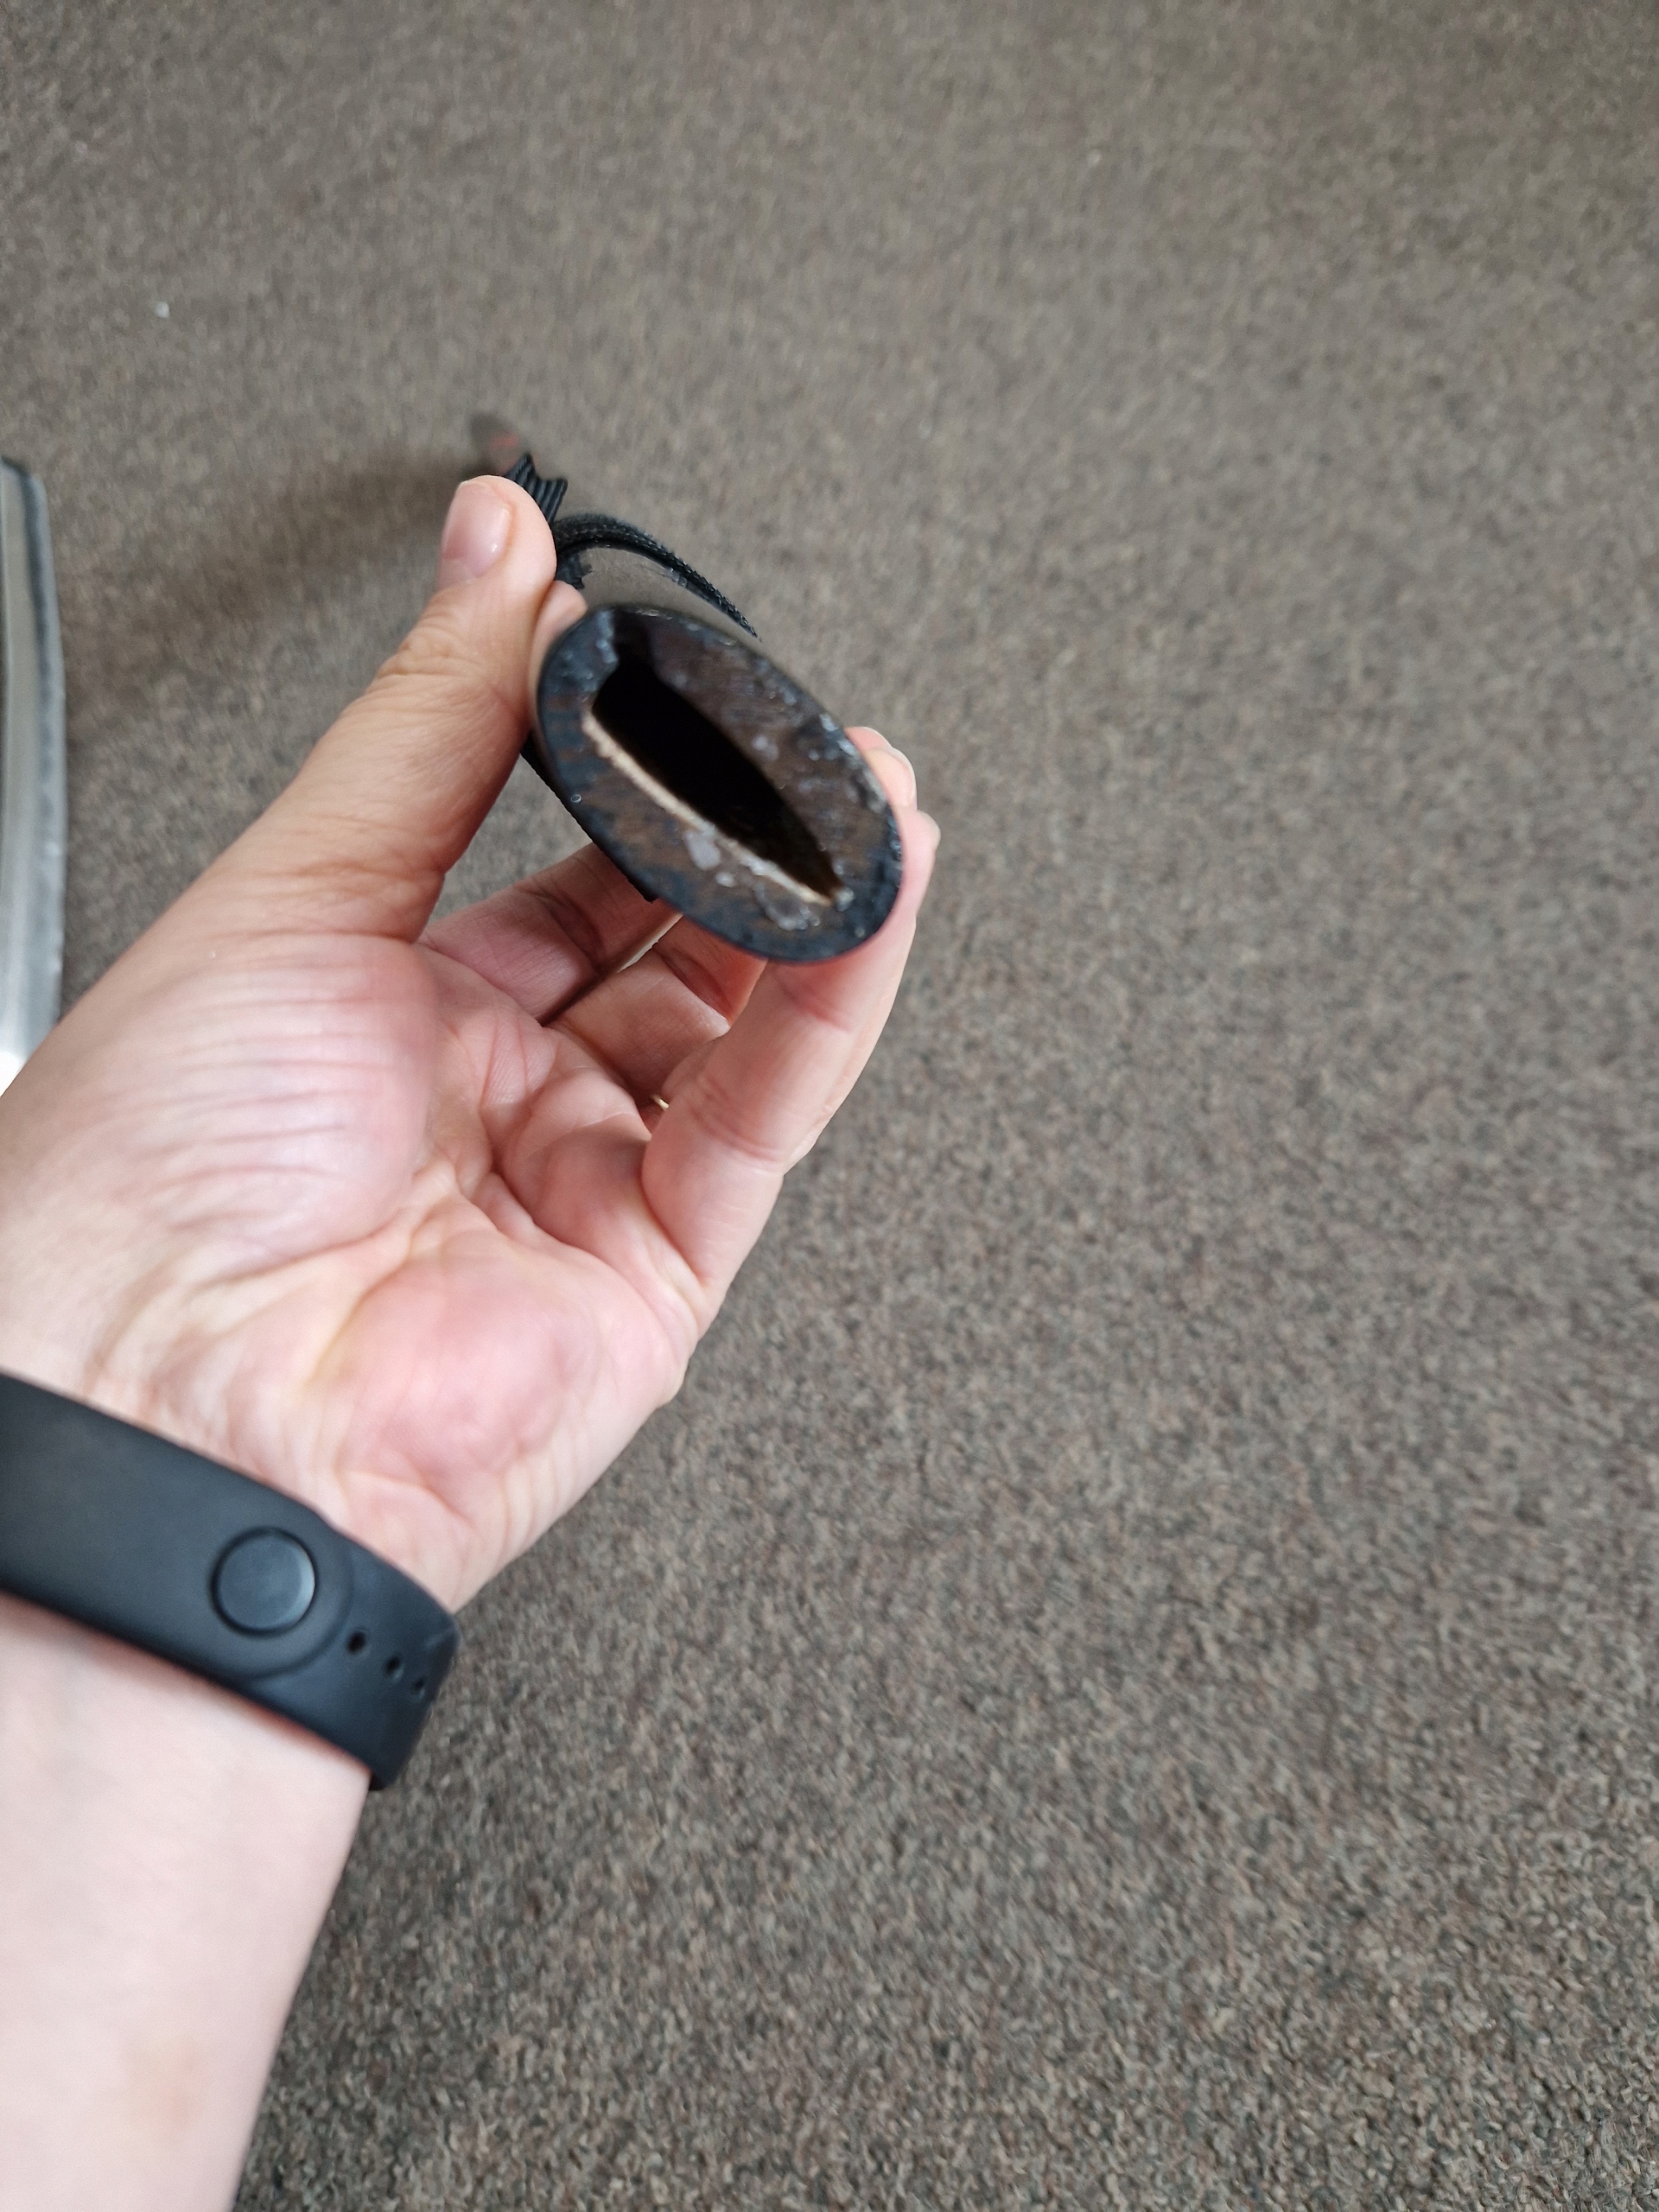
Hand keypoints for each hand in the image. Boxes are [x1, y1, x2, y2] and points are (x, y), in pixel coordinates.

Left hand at [0, 477, 935, 1611]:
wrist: (156, 1407)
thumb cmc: (150, 1174)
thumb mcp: (295, 885)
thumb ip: (431, 722)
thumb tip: (496, 555)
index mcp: (381, 1005)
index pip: (551, 863)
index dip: (623, 767)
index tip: (671, 673)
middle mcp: (489, 1096)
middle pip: (664, 938)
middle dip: (740, 835)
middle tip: (792, 731)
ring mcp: (577, 1183)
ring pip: (739, 1023)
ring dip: (817, 902)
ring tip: (874, 787)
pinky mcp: (656, 1269)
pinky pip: (765, 1115)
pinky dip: (833, 1002)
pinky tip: (874, 898)